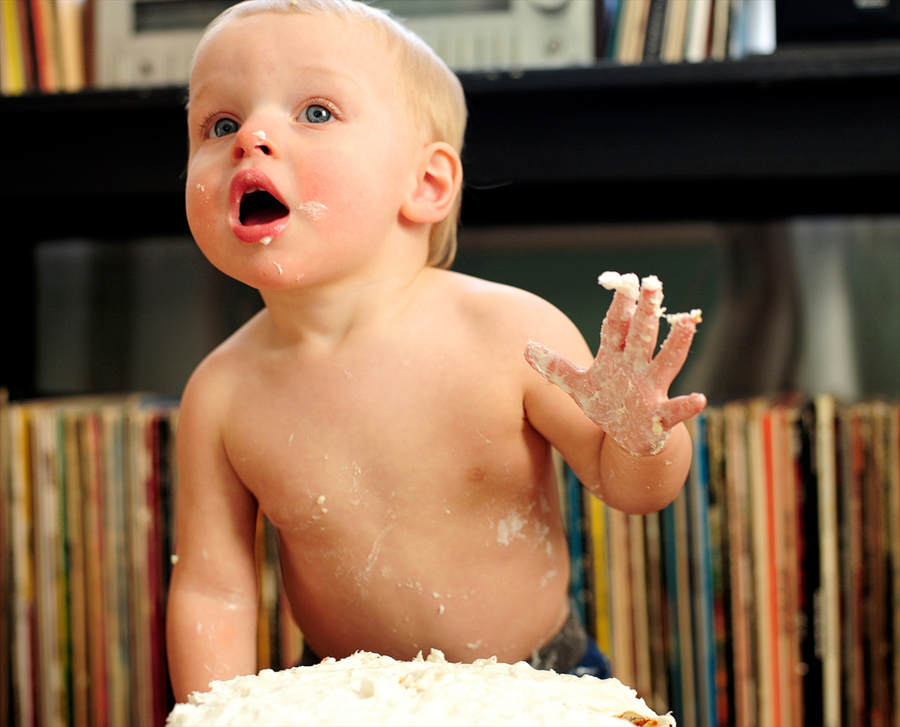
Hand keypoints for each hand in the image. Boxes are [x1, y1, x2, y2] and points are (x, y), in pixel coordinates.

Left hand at [524, 273, 706, 455]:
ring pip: (666, 362)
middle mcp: (637, 368)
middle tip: (653, 283)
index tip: (624, 280)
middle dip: (647, 311)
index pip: (617, 327)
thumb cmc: (607, 406)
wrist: (627, 439)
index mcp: (617, 358)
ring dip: (677, 343)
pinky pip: (676, 410)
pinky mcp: (660, 416)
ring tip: (686, 322)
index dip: (620, 305)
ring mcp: (651, 390)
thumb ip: (555, 366)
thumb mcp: (578, 386)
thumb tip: (524, 348)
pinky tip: (699, 398)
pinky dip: (687, 405)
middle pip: (642, 335)